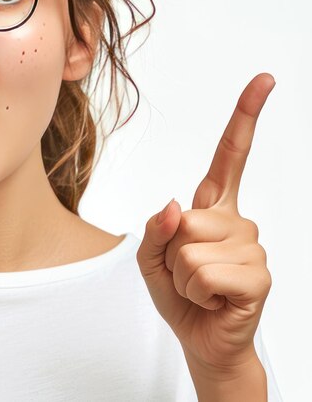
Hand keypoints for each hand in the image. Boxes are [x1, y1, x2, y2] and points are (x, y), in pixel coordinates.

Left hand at [136, 73, 275, 371]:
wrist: (199, 337)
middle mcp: (237, 220)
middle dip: (172, 251)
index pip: (232, 154)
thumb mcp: (151, 257)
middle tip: (186, 271)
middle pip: (186, 218)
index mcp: (214, 206)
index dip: (246, 116)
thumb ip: (156, 228)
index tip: (265, 80)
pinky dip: (195, 290)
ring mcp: (252, 246)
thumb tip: (176, 206)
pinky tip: (213, 299)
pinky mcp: (258, 276)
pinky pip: (204, 272)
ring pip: (191, 248)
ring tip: (199, 286)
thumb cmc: (177, 292)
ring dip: (182, 274)